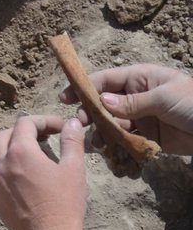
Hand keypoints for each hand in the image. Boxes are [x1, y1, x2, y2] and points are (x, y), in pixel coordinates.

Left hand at [0, 116, 86, 229]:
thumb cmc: (64, 202)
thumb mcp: (73, 168)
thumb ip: (71, 141)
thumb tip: (72, 122)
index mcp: (20, 153)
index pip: (25, 123)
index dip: (44, 120)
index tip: (60, 127)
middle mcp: (1, 165)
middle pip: (4, 135)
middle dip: (24, 131)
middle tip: (45, 136)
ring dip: (15, 149)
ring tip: (39, 155)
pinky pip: (0, 176)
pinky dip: (12, 169)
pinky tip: (30, 178)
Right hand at [59, 64, 192, 155]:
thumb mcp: (164, 98)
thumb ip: (132, 102)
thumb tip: (101, 102)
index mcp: (141, 78)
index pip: (106, 79)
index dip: (84, 87)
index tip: (65, 98)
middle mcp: (137, 95)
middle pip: (104, 103)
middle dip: (90, 113)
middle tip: (78, 124)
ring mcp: (141, 116)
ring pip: (112, 123)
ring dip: (101, 132)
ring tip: (96, 143)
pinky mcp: (147, 136)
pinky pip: (125, 139)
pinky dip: (115, 145)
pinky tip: (109, 151)